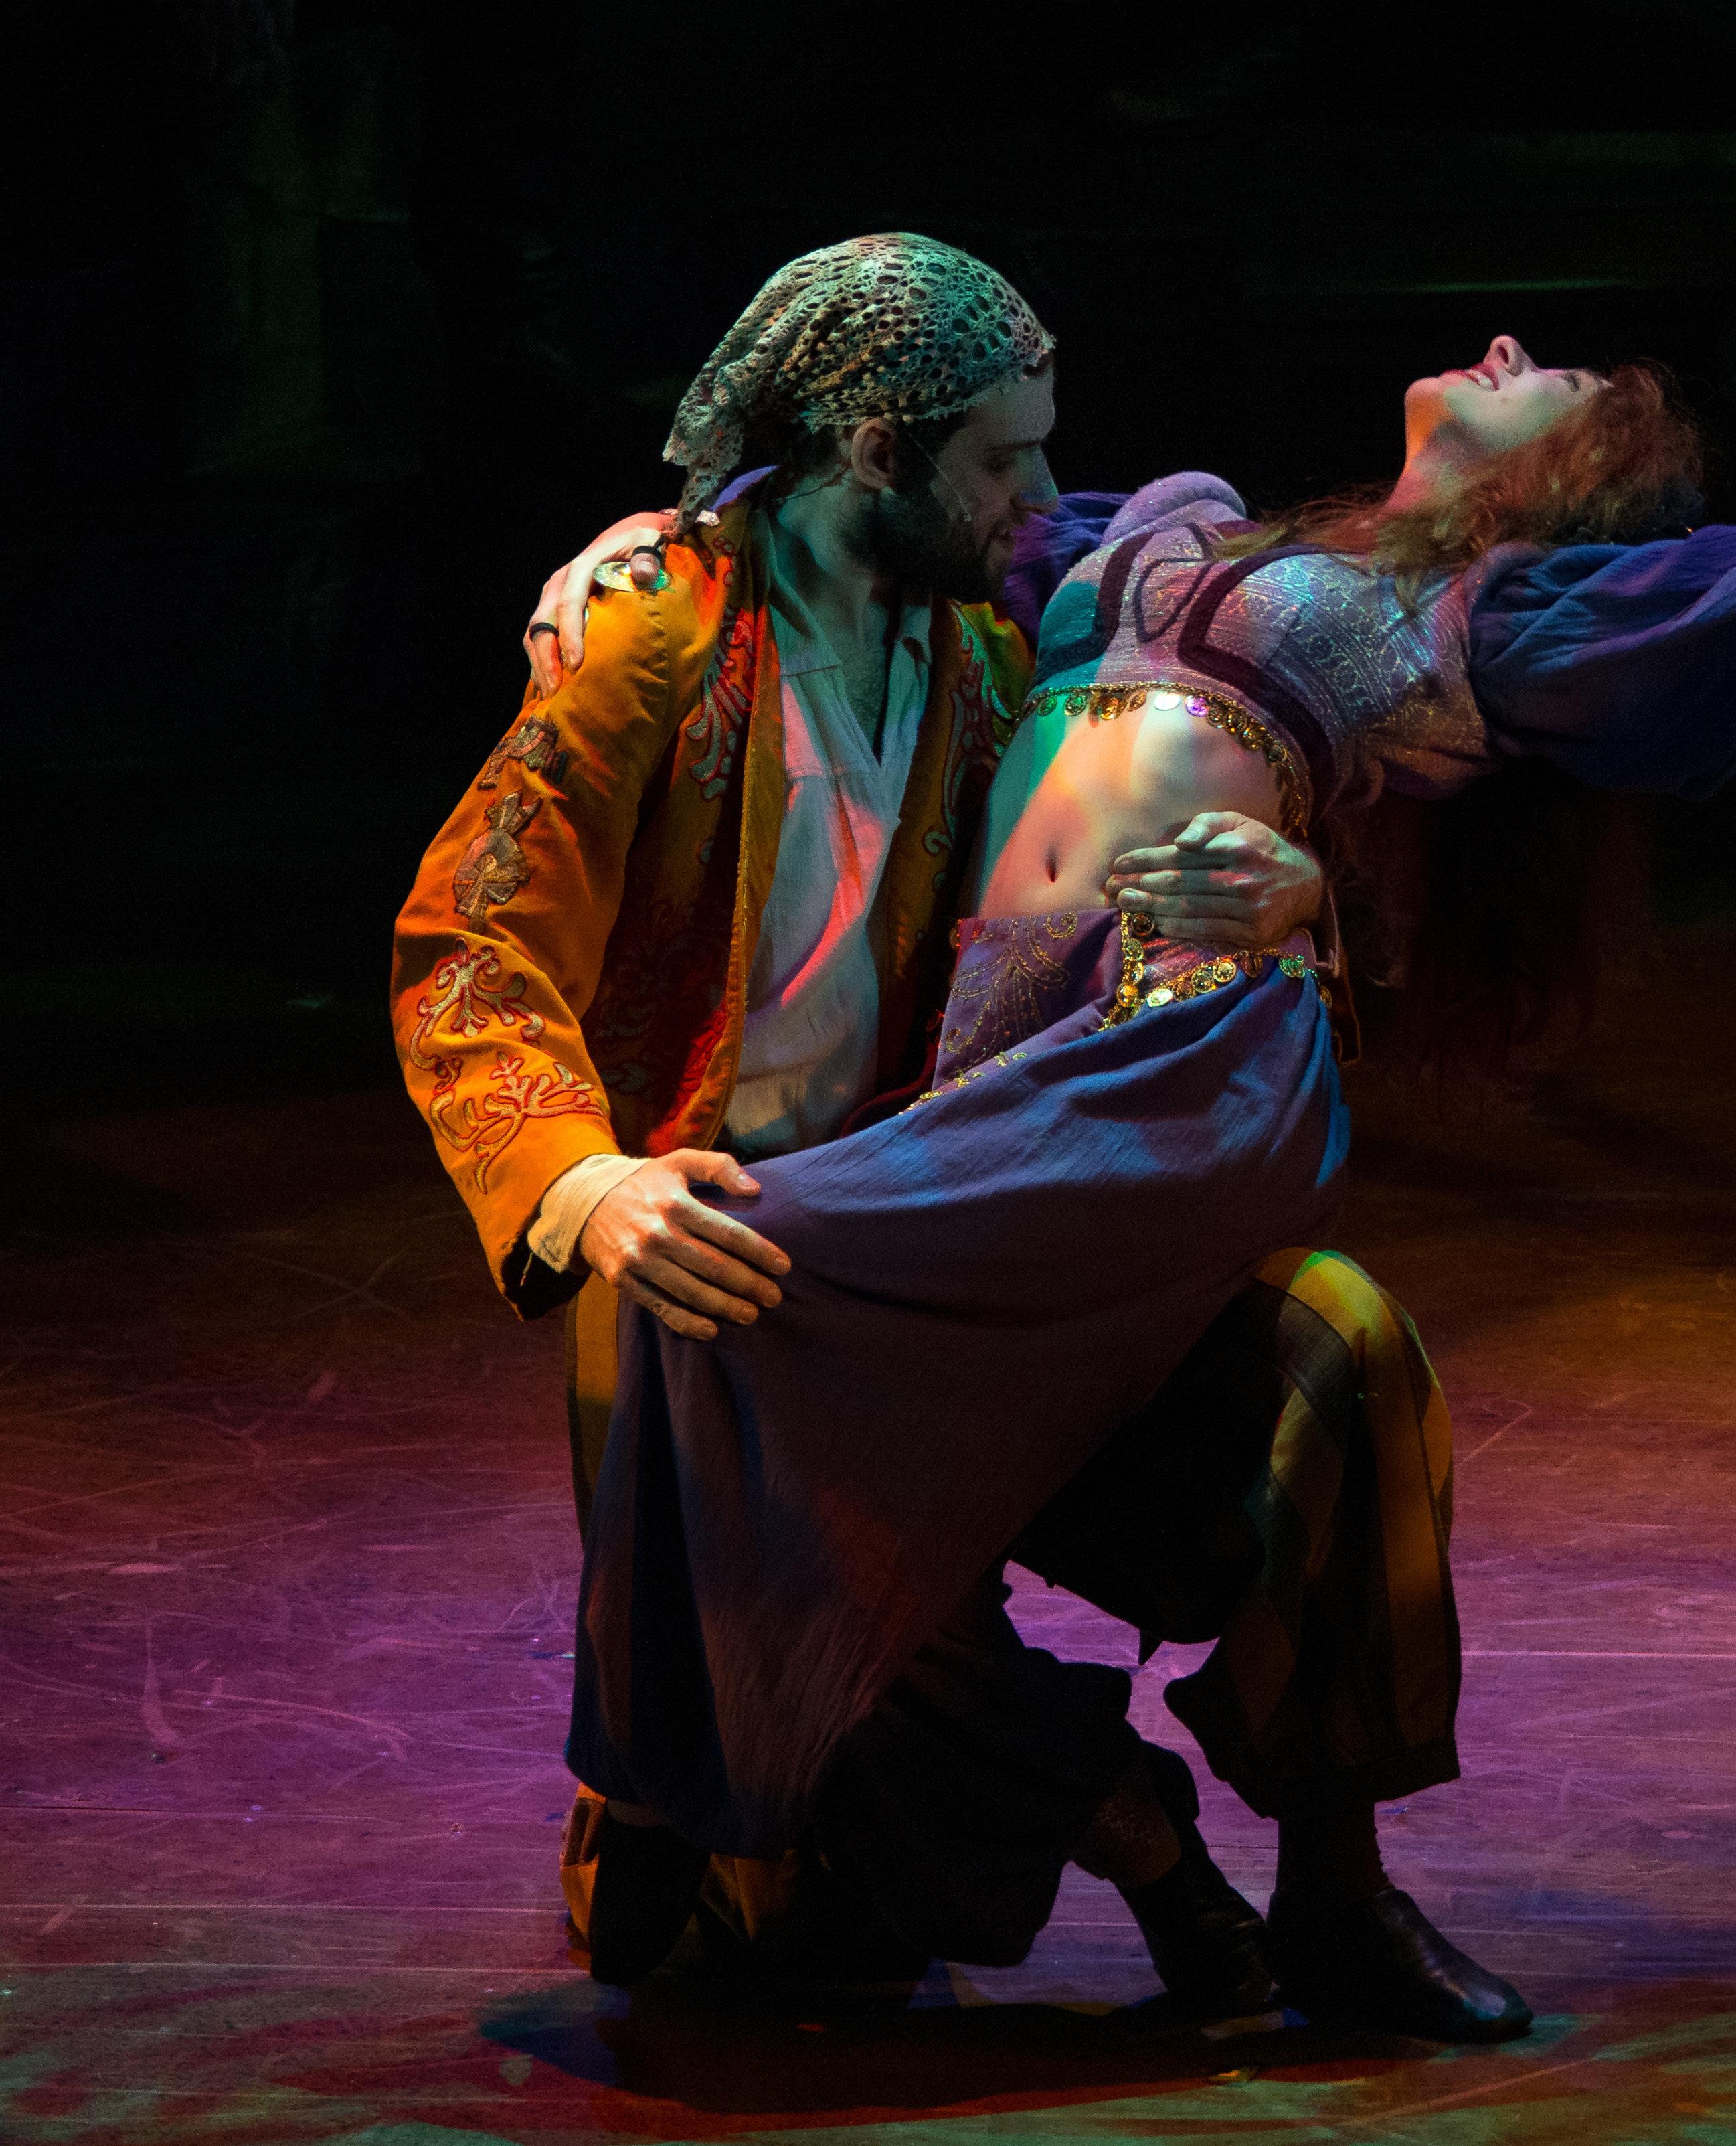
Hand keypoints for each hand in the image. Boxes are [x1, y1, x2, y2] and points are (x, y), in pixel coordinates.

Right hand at [523, 509, 677, 695]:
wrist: (626, 541)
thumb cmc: (640, 547)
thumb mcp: (648, 543)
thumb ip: (647, 556)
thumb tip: (644, 573)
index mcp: (581, 568)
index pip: (569, 603)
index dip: (569, 634)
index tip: (576, 663)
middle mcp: (559, 583)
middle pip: (542, 623)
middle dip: (546, 658)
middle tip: (556, 691)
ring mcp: (552, 597)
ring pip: (535, 634)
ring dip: (539, 665)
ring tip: (551, 696)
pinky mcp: (553, 610)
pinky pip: (538, 638)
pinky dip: (541, 662)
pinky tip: (550, 687)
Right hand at [578, 1148, 789, 1341]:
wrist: (583, 1201)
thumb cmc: (644, 1181)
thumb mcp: (679, 1161)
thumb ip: (720, 1167)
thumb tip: (755, 1189)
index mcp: (677, 1203)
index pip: (729, 1233)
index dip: (760, 1252)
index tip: (784, 1267)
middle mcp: (658, 1232)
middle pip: (715, 1266)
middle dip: (750, 1285)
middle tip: (774, 1298)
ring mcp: (639, 1259)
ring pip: (692, 1291)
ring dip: (725, 1307)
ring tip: (750, 1314)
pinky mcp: (623, 1280)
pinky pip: (661, 1306)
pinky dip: (688, 1322)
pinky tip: (711, 1329)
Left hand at [1103, 812, 1323, 948]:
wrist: (1303, 885)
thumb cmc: (1259, 847)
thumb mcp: (1239, 823)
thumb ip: (1207, 824)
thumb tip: (1181, 842)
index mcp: (1237, 847)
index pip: (1180, 855)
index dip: (1145, 859)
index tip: (1118, 863)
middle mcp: (1242, 878)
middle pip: (1179, 883)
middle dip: (1139, 885)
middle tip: (1111, 888)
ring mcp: (1247, 909)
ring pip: (1188, 908)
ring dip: (1150, 907)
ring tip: (1125, 904)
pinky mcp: (1251, 933)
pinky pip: (1204, 930)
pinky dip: (1176, 927)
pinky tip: (1155, 922)